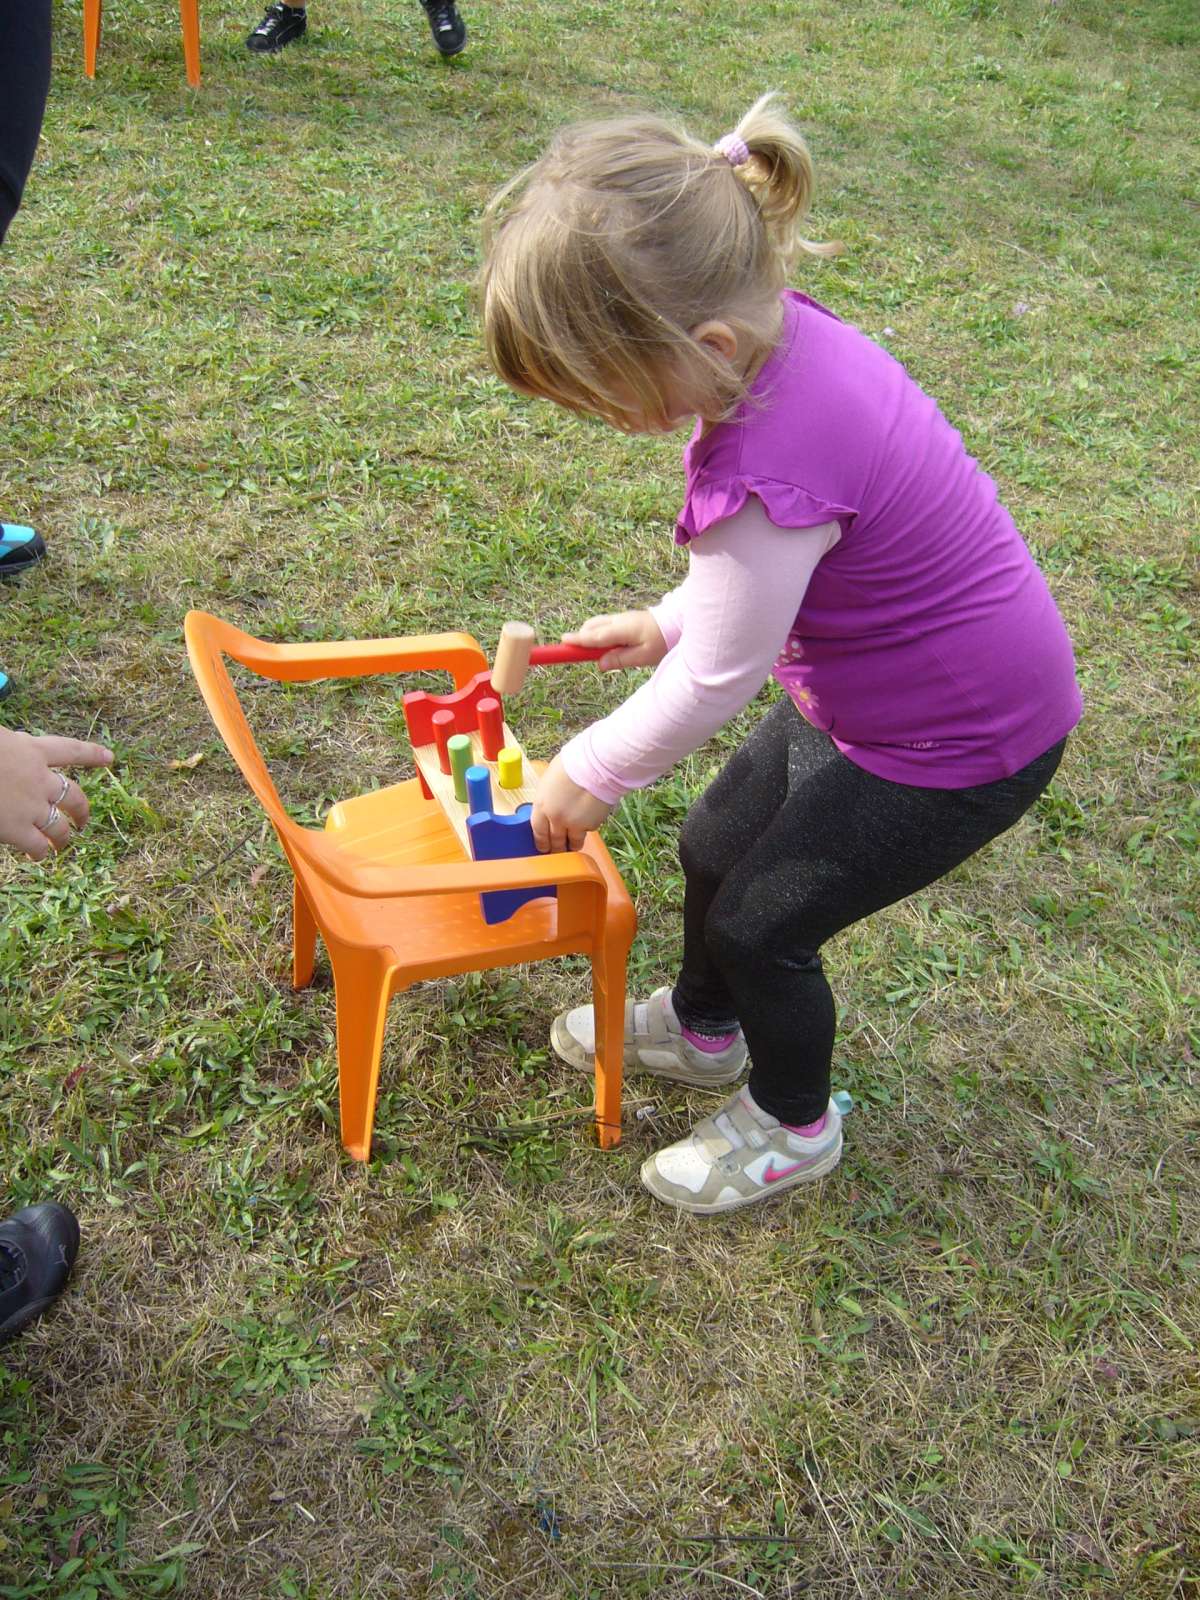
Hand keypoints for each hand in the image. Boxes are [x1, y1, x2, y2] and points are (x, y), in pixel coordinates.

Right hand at [0, 728, 113, 859]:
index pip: (69, 750)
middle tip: (84, 820)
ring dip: (63, 837)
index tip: (110, 758)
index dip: (91, 755)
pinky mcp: (17, 829)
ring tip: (63, 845)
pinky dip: (40, 852)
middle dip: (82, 810)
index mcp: (31, 750)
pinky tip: (38, 856)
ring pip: (60, 826)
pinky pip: (38, 845)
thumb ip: (8, 747)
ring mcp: (31, 806)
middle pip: (74, 796)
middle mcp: (39, 779)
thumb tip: (11, 746)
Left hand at [531, 754, 613, 852]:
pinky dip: (587, 829)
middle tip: (558, 851)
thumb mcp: (550, 780)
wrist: (597, 765)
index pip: (538, 832)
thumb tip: (550, 804)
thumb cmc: (573, 764)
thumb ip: (547, 797)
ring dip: (572, 845)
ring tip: (574, 846)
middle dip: (556, 848)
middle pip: (554, 842)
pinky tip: (589, 820)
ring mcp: (574, 824)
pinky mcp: (591, 825)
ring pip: (572, 843)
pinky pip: (587, 831)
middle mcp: (556, 819)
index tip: (543, 847)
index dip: (541, 842)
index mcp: (542, 805)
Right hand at [561, 610, 668, 671]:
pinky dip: (599, 633)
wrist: (677, 624)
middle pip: (591, 627)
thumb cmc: (662, 642)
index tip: (562, 642)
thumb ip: (620, 660)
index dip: (577, 640)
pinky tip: (607, 645)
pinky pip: (605, 624)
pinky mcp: (624, 619)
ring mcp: (621, 617)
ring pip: (597, 624)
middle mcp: (618, 620)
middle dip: (581, 638)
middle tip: (576, 653)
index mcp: (622, 630)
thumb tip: (599, 664)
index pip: (594, 636)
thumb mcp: (642, 657)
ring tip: (596, 652)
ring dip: (591, 635)